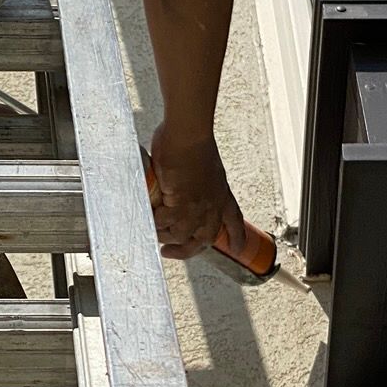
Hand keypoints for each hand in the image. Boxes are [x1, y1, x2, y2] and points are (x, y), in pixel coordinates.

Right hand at [147, 124, 246, 261]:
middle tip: (169, 252)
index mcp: (221, 193)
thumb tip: (175, 182)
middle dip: (185, 251)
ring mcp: (198, 207)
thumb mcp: (203, 165)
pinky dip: (155, 222)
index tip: (237, 248)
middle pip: (204, 239)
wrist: (189, 133)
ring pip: (181, 236)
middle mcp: (213, 204)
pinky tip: (148, 217)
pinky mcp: (182, 204)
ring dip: (165, 237)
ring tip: (153, 232)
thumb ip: (193, 178)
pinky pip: (165, 223)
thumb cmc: (193, 141)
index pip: (234, 220)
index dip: (236, 236)